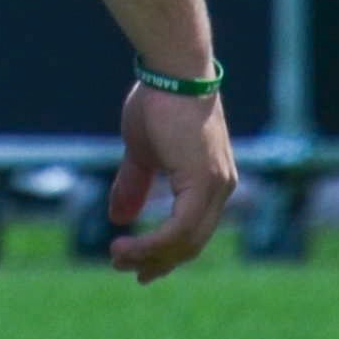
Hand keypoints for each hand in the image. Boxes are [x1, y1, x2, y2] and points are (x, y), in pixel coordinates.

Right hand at [102, 82, 237, 281]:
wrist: (171, 70)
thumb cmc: (159, 101)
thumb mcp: (142, 151)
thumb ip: (135, 184)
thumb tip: (118, 218)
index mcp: (211, 181)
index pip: (193, 230)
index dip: (166, 252)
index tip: (140, 266)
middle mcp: (221, 187)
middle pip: (191, 243)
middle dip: (157, 261)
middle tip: (126, 268)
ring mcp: (215, 186)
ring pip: (186, 242)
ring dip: (149, 255)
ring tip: (117, 258)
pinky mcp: (203, 182)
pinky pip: (179, 230)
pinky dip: (152, 244)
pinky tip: (127, 246)